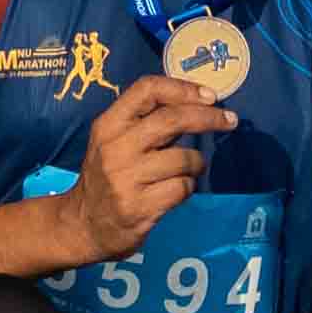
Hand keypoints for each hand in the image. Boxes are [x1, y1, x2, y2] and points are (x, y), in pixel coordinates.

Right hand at [53, 76, 219, 262]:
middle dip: (208, 117)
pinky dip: (188, 187)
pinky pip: (182, 188)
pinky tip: (178, 189)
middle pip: (172, 119)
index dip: (183, 88)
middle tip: (229, 120)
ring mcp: (125, 179)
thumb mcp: (112, 141)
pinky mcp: (138, 207)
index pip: (147, 90)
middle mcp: (115, 148)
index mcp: (108, 125)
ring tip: (190, 169)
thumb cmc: (106, 176)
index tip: (210, 95)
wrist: (82, 225)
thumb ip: (145, 122)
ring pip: (184, 158)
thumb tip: (198, 102)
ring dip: (197, 163)